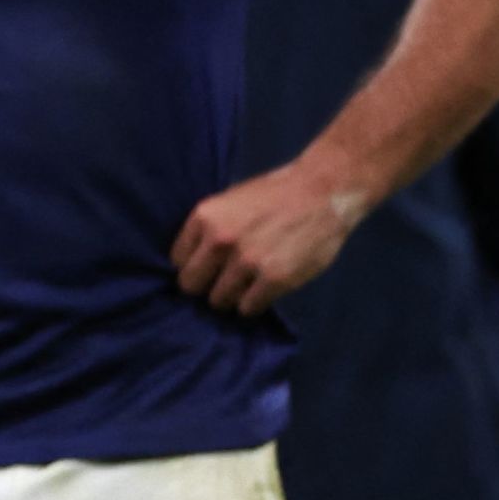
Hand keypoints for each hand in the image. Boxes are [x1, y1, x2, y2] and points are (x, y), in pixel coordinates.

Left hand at [171, 156, 366, 314]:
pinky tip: (261, 292)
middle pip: (192, 285)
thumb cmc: (274, 194)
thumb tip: (191, 260)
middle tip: (220, 284)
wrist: (321, 191)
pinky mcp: (275, 280)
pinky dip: (252, 304)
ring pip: (219, 300)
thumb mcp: (228, 202)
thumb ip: (208, 230)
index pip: (177, 260)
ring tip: (245, 287)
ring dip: (230, 298)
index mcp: (204, 218)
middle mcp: (220, 241)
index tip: (204, 269)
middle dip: (204, 287)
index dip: (191, 266)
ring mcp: (247, 262)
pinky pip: (248, 308)